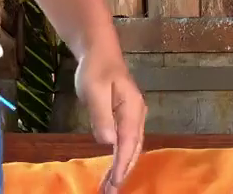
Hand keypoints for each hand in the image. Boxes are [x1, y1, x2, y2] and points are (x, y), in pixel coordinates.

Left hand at [76, 44, 144, 191]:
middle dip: (123, 172)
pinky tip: (113, 168)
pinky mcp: (125, 117)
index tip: (115, 184)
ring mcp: (133, 116)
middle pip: (133, 149)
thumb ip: (102, 116)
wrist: (100, 52)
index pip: (129, 143)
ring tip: (111, 186)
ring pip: (131, 147)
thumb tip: (108, 142)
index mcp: (133, 109)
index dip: (122, 165)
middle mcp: (137, 115)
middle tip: (110, 192)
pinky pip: (126, 142)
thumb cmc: (96, 69)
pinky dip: (120, 157)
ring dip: (122, 167)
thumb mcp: (95, 90)